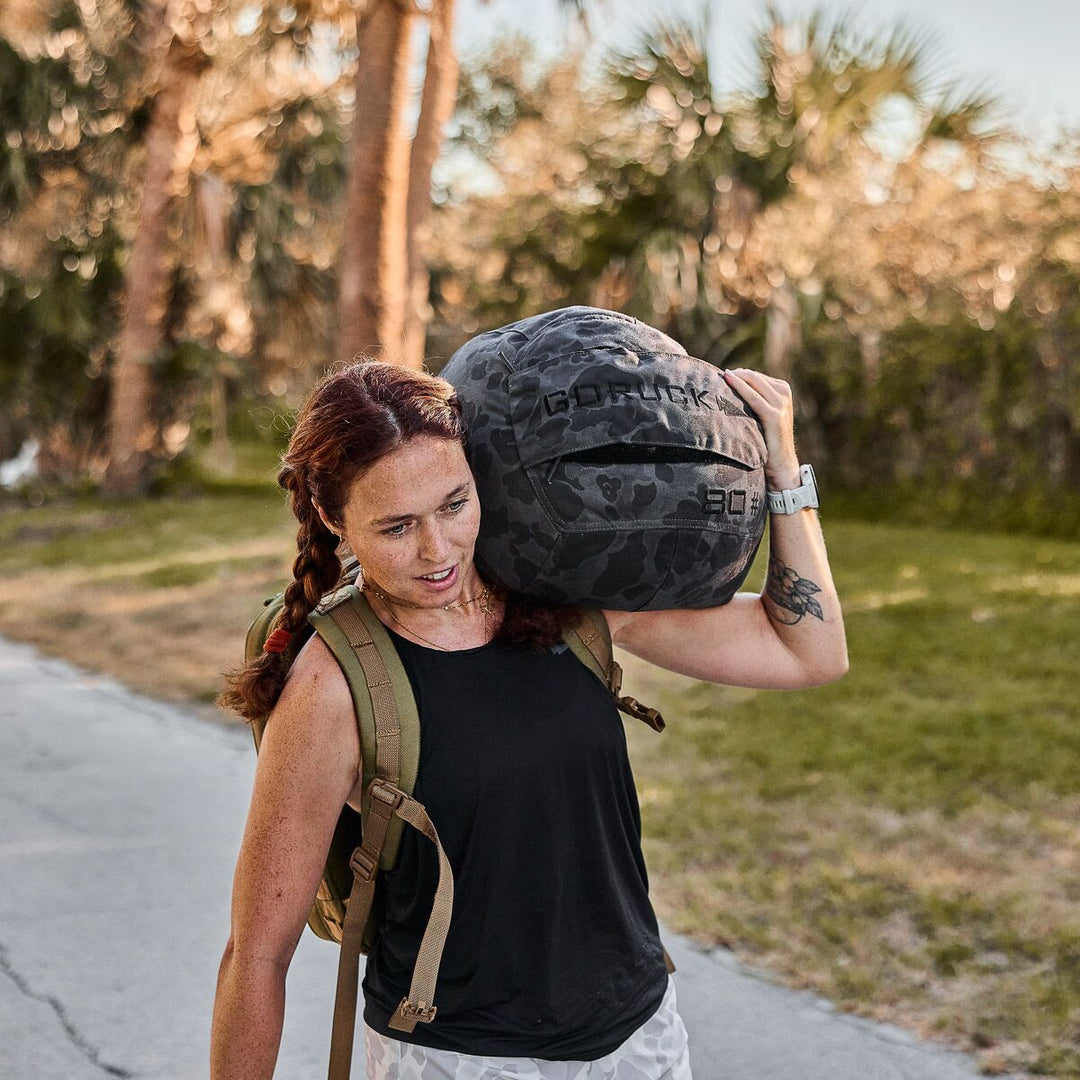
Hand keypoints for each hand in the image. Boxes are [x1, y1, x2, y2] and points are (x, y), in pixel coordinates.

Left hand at [722, 367, 800, 489]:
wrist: (781, 464)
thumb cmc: (766, 441)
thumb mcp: (763, 416)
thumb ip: (754, 401)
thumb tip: (728, 387)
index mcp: (783, 390)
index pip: (755, 376)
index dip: (737, 375)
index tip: (718, 377)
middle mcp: (784, 394)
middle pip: (753, 376)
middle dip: (734, 374)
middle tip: (713, 376)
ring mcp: (781, 404)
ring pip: (753, 382)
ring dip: (735, 378)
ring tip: (716, 377)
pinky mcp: (774, 416)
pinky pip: (753, 397)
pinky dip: (739, 387)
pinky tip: (727, 381)